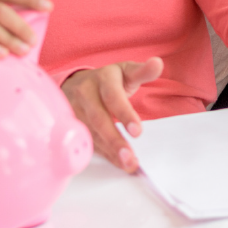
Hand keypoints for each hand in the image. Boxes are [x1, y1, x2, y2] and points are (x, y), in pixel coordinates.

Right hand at [61, 58, 163, 172]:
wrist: (76, 82)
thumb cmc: (108, 80)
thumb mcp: (126, 71)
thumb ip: (143, 71)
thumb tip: (157, 64)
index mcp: (103, 79)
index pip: (113, 97)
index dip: (125, 114)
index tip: (138, 132)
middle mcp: (85, 93)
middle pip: (98, 119)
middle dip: (114, 140)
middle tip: (130, 157)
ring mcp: (74, 110)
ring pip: (91, 133)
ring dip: (109, 151)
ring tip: (127, 163)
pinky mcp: (70, 125)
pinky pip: (85, 141)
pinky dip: (102, 154)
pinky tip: (116, 161)